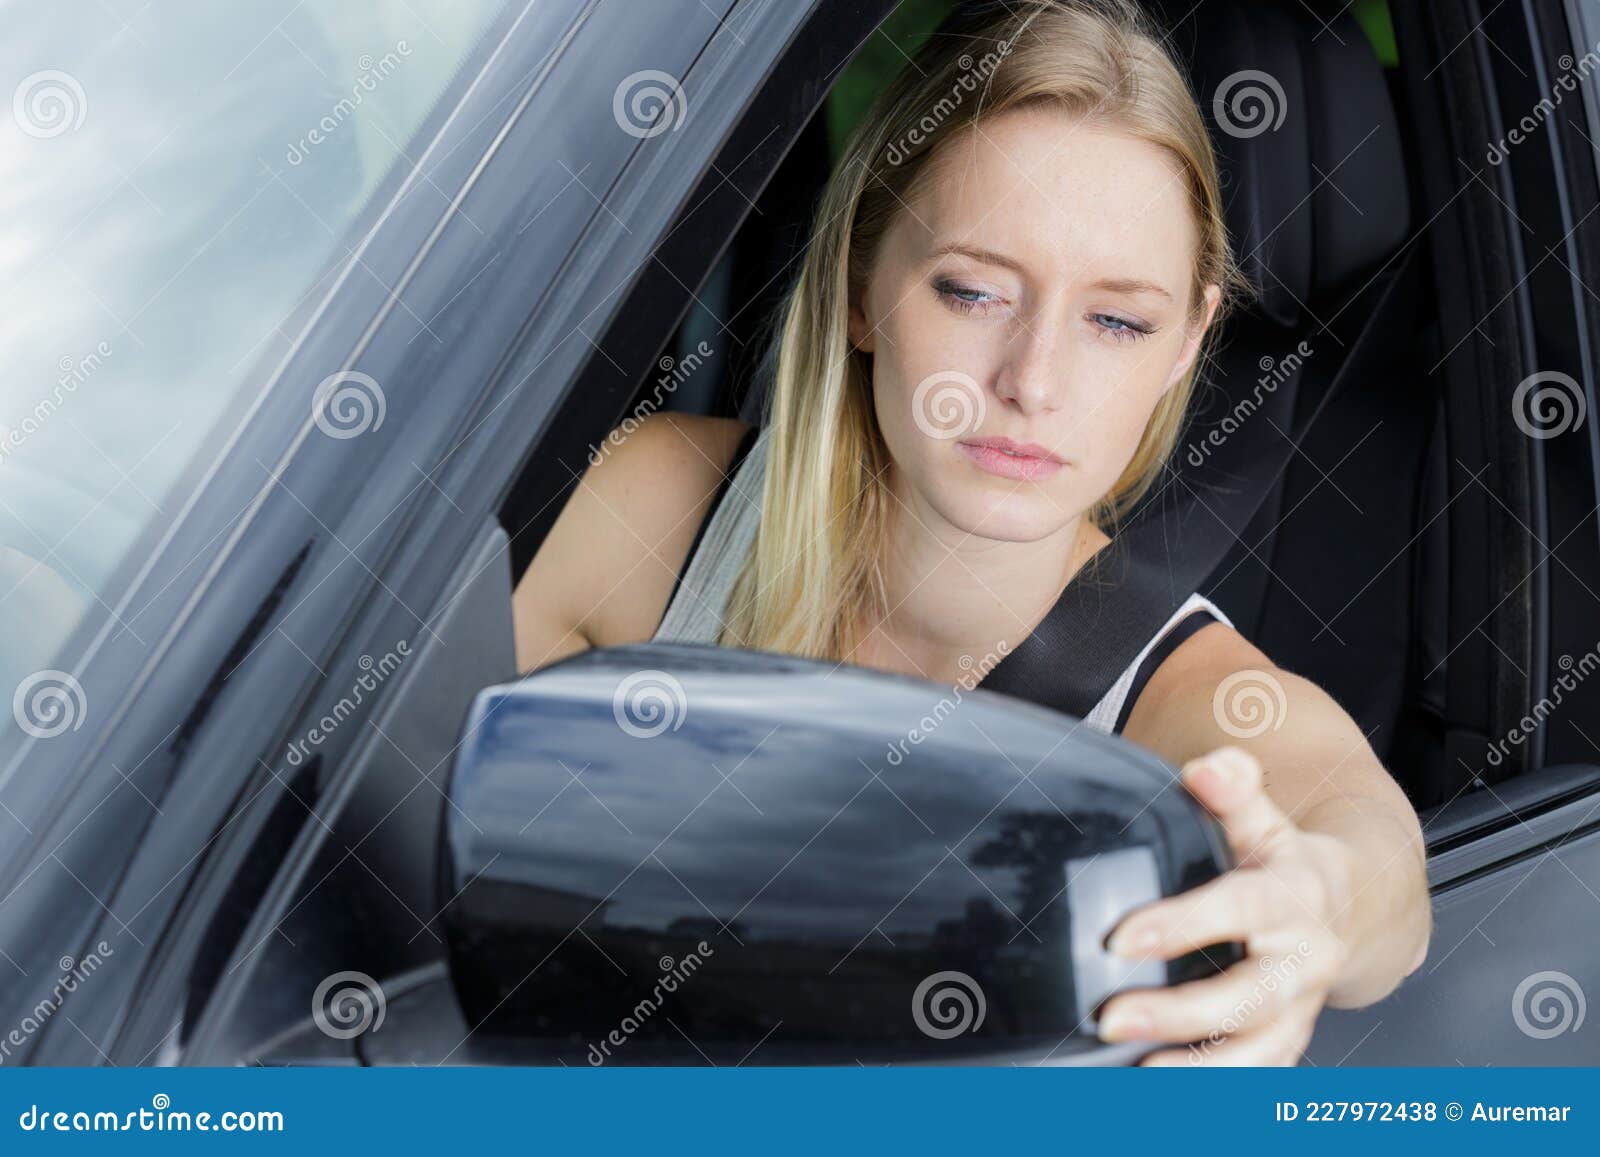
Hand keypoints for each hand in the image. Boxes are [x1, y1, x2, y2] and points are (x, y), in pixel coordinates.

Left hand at [1097, 745, 1355, 1064]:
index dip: (1182, 926)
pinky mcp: (1287, 1042)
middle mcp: (1303, 962)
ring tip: (1138, 1073)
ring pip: (1258, 1054)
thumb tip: (1207, 768)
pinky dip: (1213, 1090)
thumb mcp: (1265, 818)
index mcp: (1294, 897)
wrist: (1358, 909)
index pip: (1237, 910)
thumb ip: (1234, 790)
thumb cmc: (1289, 863)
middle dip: (1179, 1013)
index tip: (1121, 938)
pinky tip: (1156, 1088)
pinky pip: (1256, 1078)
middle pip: (1246, 997)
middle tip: (1113, 1017)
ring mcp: (1299, 1010)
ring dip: (1199, 1071)